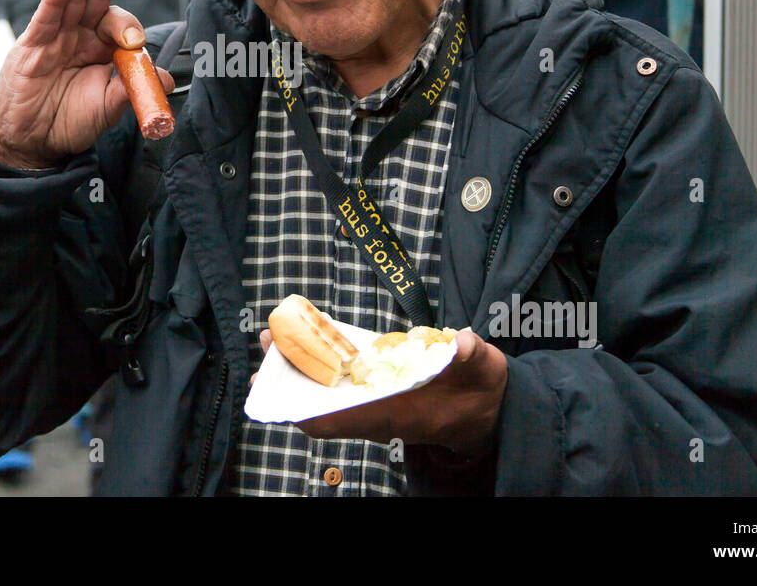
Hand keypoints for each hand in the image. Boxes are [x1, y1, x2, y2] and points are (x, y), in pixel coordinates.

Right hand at [0, 0, 174, 168]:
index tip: (134, 43)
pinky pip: (46, 16)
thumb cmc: (70, 120)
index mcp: (100, 46)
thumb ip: (134, 90)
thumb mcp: (109, 107)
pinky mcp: (32, 44)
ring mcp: (55, 36)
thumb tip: (168, 79)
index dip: (128, 27)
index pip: (117, 22)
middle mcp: (78, 34)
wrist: (31, 141)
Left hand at [256, 327, 508, 456]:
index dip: (309, 409)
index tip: (283, 384)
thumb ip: (474, 356)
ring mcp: (374, 404)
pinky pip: (336, 385)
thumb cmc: (482, 392)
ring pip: (324, 395)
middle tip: (268, 342)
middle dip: (292, 379)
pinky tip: (306, 338)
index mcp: (400, 413)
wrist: (488, 412)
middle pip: (321, 407)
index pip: (343, 420)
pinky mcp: (376, 391)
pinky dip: (318, 365)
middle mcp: (379, 413)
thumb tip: (464, 342)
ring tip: (275, 337)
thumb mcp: (486, 371)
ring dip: (299, 370)